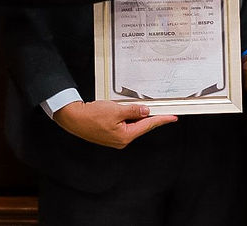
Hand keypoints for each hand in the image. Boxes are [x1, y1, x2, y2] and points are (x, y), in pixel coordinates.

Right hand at [53, 100, 176, 148]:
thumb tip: (146, 111)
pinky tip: (127, 111)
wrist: (73, 118)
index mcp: (125, 136)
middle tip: (161, 108)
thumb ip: (134, 111)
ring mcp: (115, 138)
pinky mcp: (110, 134)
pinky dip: (128, 117)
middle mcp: (121, 140)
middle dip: (149, 116)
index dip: (161, 120)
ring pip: (132, 125)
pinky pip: (124, 125)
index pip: (148, 126)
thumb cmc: (91, 116)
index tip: (172, 118)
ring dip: (137, 116)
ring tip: (138, 107)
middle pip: (141, 126)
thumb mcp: (116, 110)